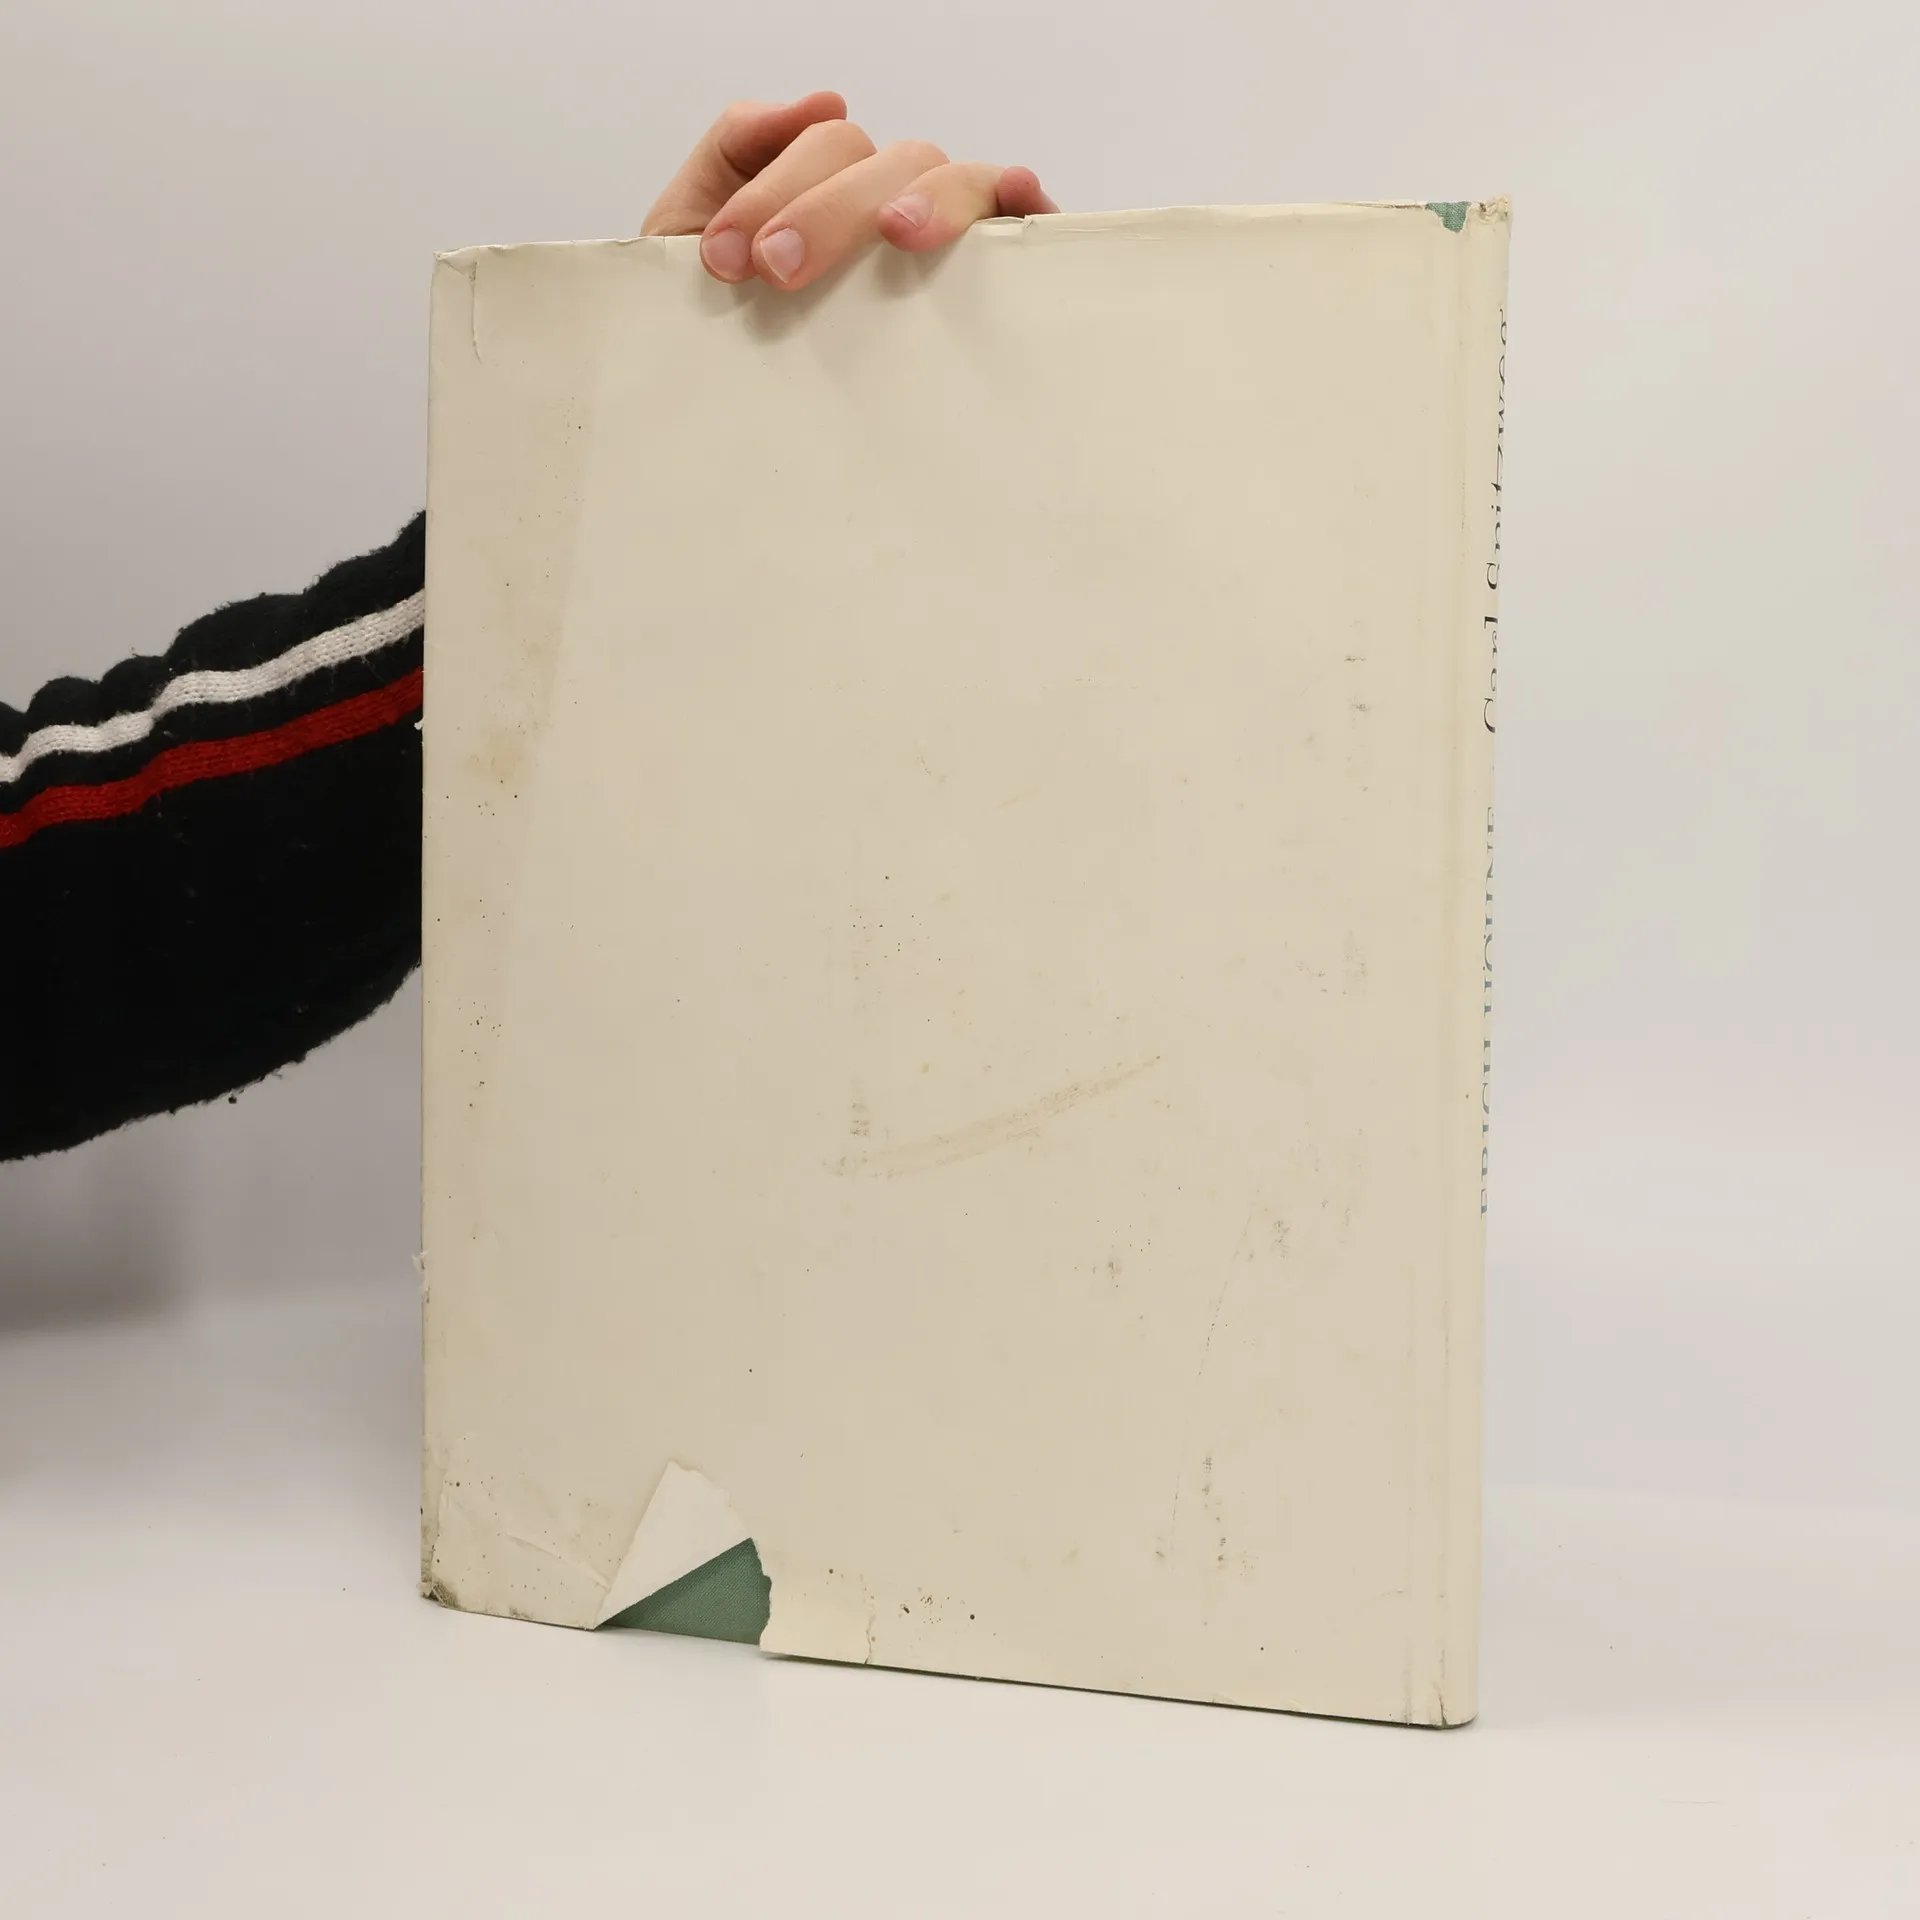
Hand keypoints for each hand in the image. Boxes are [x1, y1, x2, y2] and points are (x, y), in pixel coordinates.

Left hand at [641, 92, 1056, 292]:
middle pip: (880, 162)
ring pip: (945, 180)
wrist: (730, 419)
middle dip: (826, 207)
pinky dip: (1018, 199)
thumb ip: (729, 156)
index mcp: (818, 186)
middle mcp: (881, 201)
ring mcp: (935, 233)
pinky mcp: (984, 273)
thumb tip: (815, 103)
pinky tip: (1015, 200)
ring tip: (898, 236)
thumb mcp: (695, 237)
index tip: (724, 259)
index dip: (769, 190)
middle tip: (777, 268)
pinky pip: (1014, 218)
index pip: (814, 148)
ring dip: (926, 199)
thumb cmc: (731, 333)